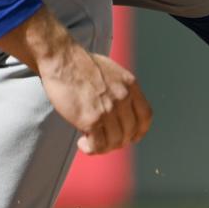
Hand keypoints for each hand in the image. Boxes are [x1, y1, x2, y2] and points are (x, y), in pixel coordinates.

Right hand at [0, 7, 152, 153]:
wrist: (62, 59)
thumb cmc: (80, 64)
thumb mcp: (113, 72)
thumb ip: (120, 89)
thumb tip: (118, 108)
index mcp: (131, 86)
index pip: (146, 116)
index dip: (139, 131)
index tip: (131, 137)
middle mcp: (124, 98)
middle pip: (130, 132)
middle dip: (119, 141)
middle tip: (104, 141)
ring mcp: (109, 110)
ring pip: (116, 141)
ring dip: (104, 147)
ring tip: (91, 143)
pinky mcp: (92, 119)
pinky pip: (99, 144)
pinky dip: (92, 149)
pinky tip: (83, 144)